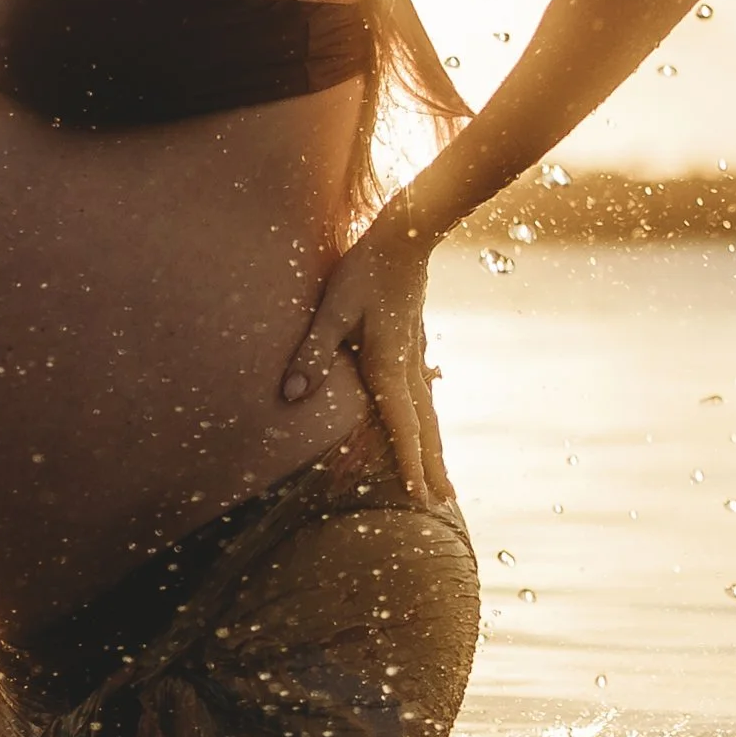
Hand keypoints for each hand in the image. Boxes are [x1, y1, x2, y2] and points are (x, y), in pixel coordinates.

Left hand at [280, 214, 446, 507]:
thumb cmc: (365, 269)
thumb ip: (313, 352)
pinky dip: (429, 418)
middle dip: (431, 466)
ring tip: (444, 476)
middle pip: (425, 427)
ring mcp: (416, 356)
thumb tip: (291, 394)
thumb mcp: (331, 308)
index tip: (419, 496)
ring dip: (434, 447)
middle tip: (443, 501)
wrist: (407, 235)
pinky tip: (429, 415)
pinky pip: (424, 393)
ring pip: (429, 412)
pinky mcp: (414, 344)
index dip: (409, 463)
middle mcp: (408, 368)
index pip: (402, 425)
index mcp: (389, 365)